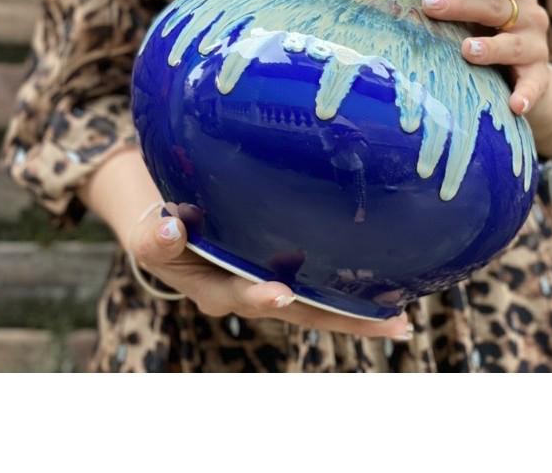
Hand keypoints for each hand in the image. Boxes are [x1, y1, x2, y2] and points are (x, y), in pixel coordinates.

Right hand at [128, 202, 412, 341]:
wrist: (174, 227)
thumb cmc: (161, 231)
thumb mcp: (149, 235)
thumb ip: (156, 236)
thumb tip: (170, 227)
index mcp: (216, 290)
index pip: (242, 295)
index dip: (260, 296)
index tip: (281, 292)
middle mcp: (252, 294)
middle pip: (300, 312)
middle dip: (344, 320)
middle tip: (389, 323)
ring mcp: (272, 284)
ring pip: (319, 303)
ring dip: (359, 314)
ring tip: (402, 321)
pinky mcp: (287, 271)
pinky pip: (321, 286)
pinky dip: (351, 291)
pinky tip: (389, 289)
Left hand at [421, 0, 551, 123]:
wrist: (529, 80)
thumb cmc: (493, 28)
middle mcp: (529, 15)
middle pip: (497, 5)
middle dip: (462, 3)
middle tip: (428, 3)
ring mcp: (535, 48)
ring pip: (513, 44)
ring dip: (490, 47)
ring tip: (465, 50)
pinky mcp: (537, 79)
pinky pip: (533, 86)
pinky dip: (526, 94)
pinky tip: (513, 104)